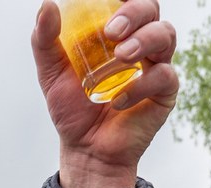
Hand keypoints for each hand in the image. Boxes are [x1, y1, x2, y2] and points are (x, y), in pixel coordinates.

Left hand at [31, 0, 178, 187]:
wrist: (85, 150)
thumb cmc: (72, 109)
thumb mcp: (51, 73)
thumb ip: (45, 41)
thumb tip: (47, 5)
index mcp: (115, 32)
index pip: (127, 1)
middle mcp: (139, 42)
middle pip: (150, 9)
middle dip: (134, 12)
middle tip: (111, 31)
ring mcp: (155, 65)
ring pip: (165, 34)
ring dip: (144, 40)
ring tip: (121, 57)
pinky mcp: (164, 91)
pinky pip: (164, 76)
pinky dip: (141, 86)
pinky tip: (118, 101)